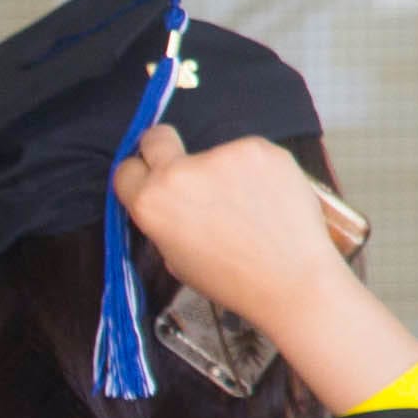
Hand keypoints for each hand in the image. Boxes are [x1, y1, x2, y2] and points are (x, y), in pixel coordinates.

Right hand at [111, 126, 415, 407]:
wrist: (291, 277)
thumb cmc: (232, 279)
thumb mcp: (175, 258)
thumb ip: (164, 221)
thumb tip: (172, 202)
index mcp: (151, 203)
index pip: (126, 169)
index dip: (140, 175)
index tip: (152, 177)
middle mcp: (179, 173)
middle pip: (157, 137)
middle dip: (164, 146)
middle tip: (188, 168)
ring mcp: (220, 155)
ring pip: (214, 154)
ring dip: (225, 172)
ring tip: (249, 206)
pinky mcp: (257, 148)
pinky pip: (248, 154)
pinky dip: (256, 171)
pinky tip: (269, 198)